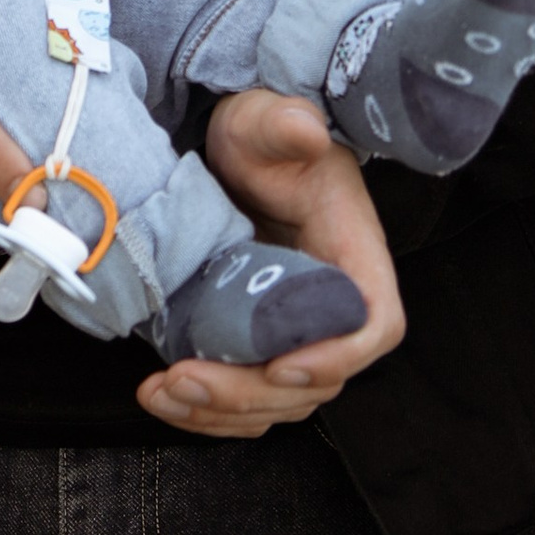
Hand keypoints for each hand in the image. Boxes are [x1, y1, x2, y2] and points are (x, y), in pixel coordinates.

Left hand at [135, 88, 404, 438]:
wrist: (234, 155)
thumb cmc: (260, 137)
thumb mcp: (265, 122)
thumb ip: (284, 124)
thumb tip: (305, 131)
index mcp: (352, 254)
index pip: (372, 324)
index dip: (337, 355)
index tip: (282, 365)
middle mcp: (331, 304)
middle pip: (316, 379)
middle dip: (249, 393)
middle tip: (183, 379)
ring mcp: (295, 332)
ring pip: (278, 401)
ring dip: (221, 412)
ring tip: (161, 393)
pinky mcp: (256, 345)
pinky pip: (248, 400)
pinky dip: (207, 412)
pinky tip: (162, 396)